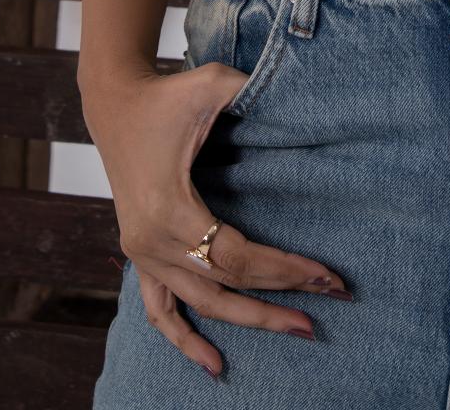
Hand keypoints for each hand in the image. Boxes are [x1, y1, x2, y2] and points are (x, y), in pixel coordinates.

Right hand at [81, 62, 350, 378]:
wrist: (116, 103)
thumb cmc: (167, 94)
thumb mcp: (210, 84)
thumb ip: (250, 92)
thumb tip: (300, 101)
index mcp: (169, 210)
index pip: (238, 257)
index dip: (285, 268)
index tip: (328, 273)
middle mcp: (152, 242)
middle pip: (227, 286)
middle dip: (281, 297)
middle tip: (333, 300)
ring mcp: (143, 253)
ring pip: (201, 304)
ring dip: (250, 321)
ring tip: (299, 330)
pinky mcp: (140, 254)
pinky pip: (160, 311)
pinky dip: (184, 339)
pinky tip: (214, 364)